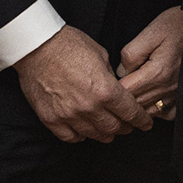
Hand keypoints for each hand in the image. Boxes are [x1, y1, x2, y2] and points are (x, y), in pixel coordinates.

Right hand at [14, 27, 148, 143]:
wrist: (36, 46)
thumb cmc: (68, 45)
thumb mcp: (100, 55)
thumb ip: (110, 76)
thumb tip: (116, 88)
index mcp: (105, 90)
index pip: (130, 112)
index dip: (141, 120)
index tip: (146, 123)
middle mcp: (89, 106)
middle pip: (114, 127)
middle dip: (125, 128)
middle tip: (127, 126)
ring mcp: (69, 115)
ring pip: (94, 135)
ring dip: (105, 134)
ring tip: (108, 131)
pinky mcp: (51, 119)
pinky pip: (70, 137)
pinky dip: (80, 136)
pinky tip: (84, 131)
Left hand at [115, 6, 182, 121]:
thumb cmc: (178, 25)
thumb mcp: (150, 32)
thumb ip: (131, 54)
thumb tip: (122, 73)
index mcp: (157, 72)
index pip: (125, 92)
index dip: (112, 90)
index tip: (106, 83)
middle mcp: (168, 87)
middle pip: (136, 105)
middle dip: (122, 101)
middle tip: (112, 93)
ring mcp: (178, 93)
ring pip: (150, 113)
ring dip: (138, 108)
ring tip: (129, 98)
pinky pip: (167, 114)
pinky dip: (157, 111)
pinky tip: (152, 101)